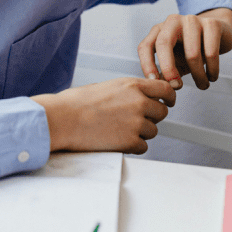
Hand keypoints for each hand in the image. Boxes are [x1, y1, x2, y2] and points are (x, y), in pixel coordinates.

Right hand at [32, 76, 174, 154]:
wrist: (63, 119)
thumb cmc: (77, 103)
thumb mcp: (107, 87)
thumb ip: (127, 92)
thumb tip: (138, 98)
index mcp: (132, 85)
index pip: (165, 89)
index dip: (169, 97)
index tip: (168, 102)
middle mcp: (138, 102)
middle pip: (162, 112)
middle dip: (151, 117)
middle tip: (134, 120)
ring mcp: (136, 122)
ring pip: (152, 131)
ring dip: (140, 133)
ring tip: (118, 130)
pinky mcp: (131, 141)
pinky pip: (143, 147)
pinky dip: (132, 146)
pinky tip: (116, 140)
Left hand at [137, 8, 231, 90]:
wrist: (218, 34)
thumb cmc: (192, 49)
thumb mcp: (175, 61)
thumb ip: (164, 74)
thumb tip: (155, 95)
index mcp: (159, 30)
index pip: (145, 46)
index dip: (146, 65)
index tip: (153, 83)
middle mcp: (173, 21)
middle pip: (164, 44)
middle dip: (169, 69)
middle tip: (177, 87)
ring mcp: (192, 20)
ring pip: (192, 53)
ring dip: (198, 75)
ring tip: (203, 85)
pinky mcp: (212, 24)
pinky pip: (211, 52)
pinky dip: (212, 70)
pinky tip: (212, 77)